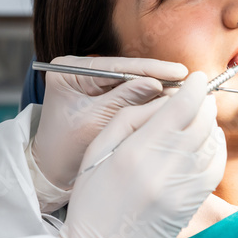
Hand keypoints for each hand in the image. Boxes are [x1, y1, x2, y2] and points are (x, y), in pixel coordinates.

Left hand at [31, 55, 188, 190]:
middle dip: (156, 76)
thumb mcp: (94, 121)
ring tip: (184, 90)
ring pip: (130, 81)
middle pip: (125, 70)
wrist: (51, 172)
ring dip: (156, 86)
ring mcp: (90, 82)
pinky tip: (170, 100)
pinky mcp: (101, 95)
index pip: (116, 66)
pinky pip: (128, 93)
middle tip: (187, 80)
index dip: (149, 68)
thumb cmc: (64, 149)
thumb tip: (156, 83)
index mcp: (68, 70)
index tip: (177, 71)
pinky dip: (148, 98)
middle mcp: (79, 71)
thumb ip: (123, 99)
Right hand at [60, 72, 226, 237]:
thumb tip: (165, 98)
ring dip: (210, 122)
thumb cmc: (93, 199)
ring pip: (212, 141)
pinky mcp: (193, 202)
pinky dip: (216, 146)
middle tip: (198, 93)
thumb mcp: (98, 149)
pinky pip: (216, 165)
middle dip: (203, 102)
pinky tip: (205, 140)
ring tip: (199, 115)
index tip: (196, 78)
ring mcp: (183, 188)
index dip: (193, 87)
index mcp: (137, 151)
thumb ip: (132, 117)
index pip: (180, 108)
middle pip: (202, 121)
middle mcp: (165, 168)